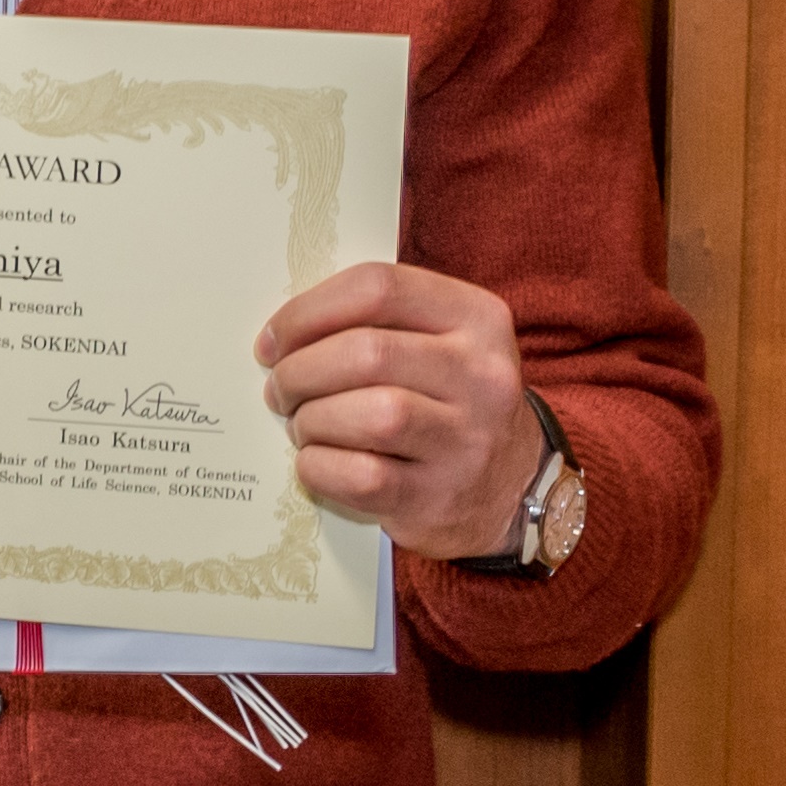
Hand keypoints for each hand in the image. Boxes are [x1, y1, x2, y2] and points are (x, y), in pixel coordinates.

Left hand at [257, 261, 539, 557]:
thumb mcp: (437, 341)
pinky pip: (359, 476)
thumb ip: (372, 320)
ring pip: (367, 415)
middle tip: (280, 388)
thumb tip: (280, 335)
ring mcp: (467, 442)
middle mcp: (483, 377)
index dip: (306, 311)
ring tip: (303, 424)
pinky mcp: (439, 498)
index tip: (273, 340)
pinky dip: (319, 466)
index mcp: (477, 320)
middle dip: (300, 371)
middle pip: (366, 352)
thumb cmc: (446, 399)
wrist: (513, 484)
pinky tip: (318, 460)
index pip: (377, 288)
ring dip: (311, 419)